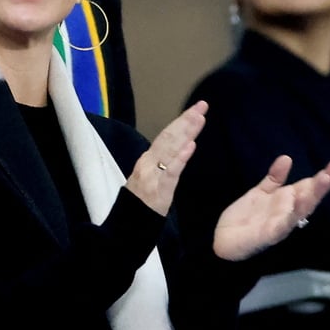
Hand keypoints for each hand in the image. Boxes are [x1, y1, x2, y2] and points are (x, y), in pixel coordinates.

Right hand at [126, 101, 207, 215]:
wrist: (128, 224)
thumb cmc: (141, 202)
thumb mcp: (150, 177)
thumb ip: (161, 162)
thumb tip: (178, 147)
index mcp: (148, 159)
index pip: (167, 135)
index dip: (181, 121)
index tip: (197, 110)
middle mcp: (149, 162)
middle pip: (169, 137)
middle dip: (186, 120)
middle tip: (202, 105)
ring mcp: (153, 174)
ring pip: (170, 149)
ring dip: (185, 132)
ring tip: (198, 118)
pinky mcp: (158, 188)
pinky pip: (171, 172)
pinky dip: (180, 158)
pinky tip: (190, 147)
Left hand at [213, 155, 329, 260]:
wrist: (224, 241)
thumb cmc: (245, 218)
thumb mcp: (260, 193)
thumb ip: (274, 178)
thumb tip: (287, 158)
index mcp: (287, 201)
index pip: (308, 186)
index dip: (323, 176)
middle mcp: (289, 212)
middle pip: (310, 196)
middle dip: (324, 183)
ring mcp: (281, 224)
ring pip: (301, 209)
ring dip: (313, 195)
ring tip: (324, 179)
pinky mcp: (270, 235)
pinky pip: (282, 224)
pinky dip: (290, 215)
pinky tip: (297, 203)